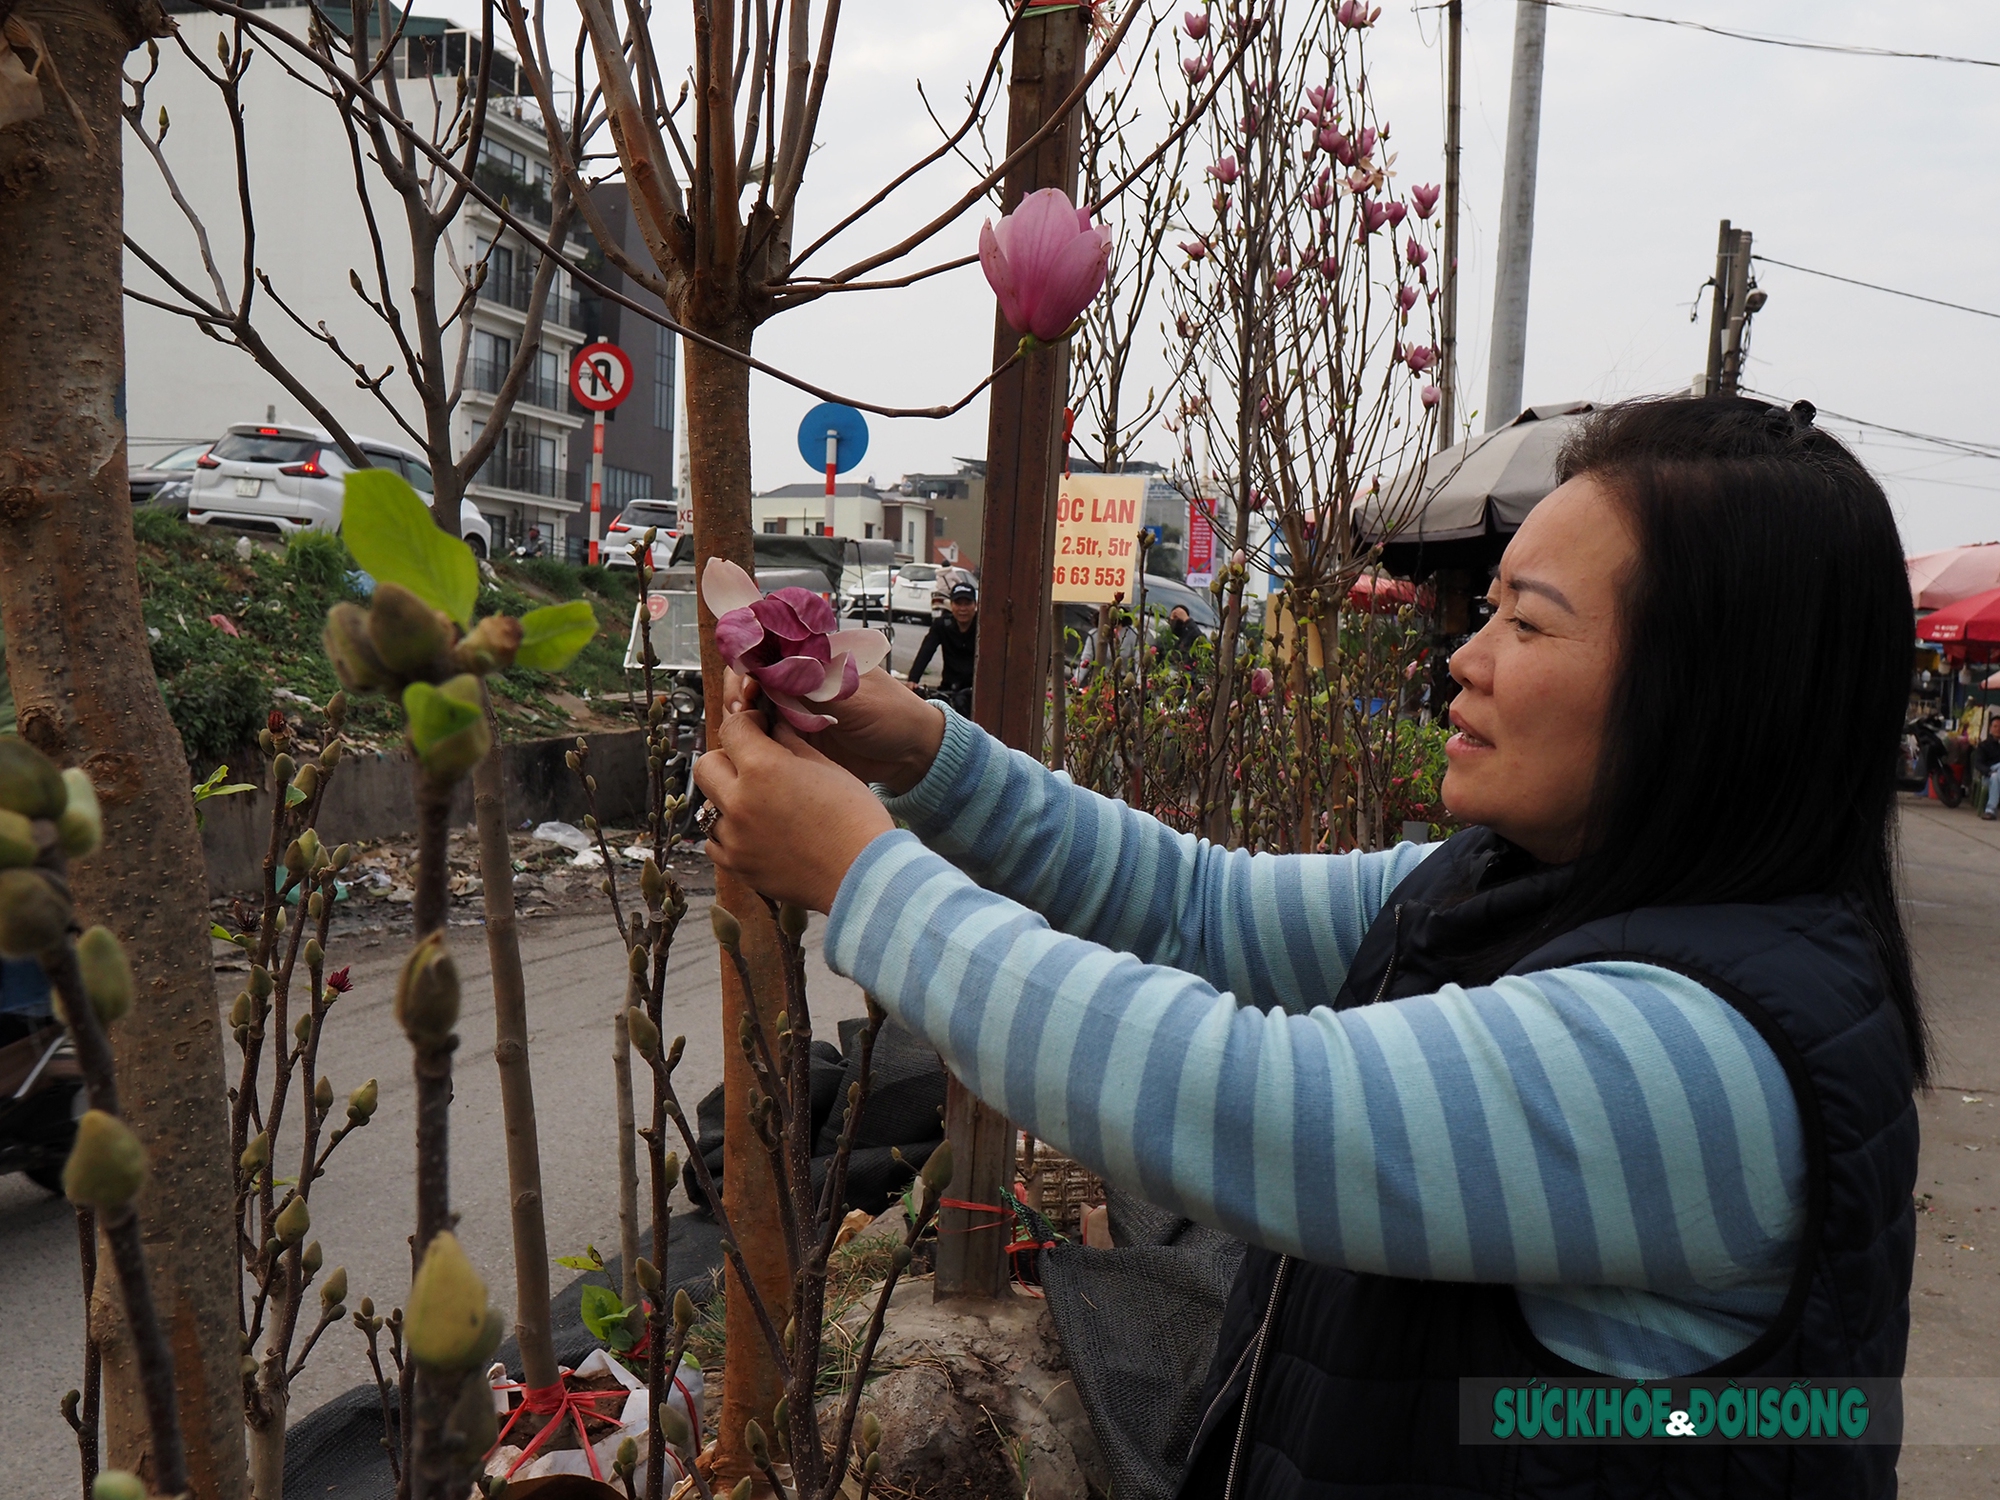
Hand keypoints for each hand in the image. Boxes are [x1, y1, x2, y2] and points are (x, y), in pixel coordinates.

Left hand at [693, 710, 895, 912]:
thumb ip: (792, 745)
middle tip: (753, 765)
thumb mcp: (828, 768)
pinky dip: (730, 834)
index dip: (748, 723)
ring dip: (728, 799)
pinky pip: (715, 843)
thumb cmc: (855, 819)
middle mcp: (739, 801)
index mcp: (763, 768)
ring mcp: (734, 838)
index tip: (761, 729)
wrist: (863, 876)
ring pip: (708, 806)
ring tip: (760, 805)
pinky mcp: (737, 866)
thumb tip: (776, 729)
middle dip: (726, 758)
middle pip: (706, 765)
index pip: (733, 728)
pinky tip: (756, 833)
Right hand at [724, 665, 944, 794]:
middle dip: (741, 686)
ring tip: (745, 724)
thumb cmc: (892, 715)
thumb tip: (769, 667)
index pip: (768, 644)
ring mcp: (793, 708)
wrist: (910, 756)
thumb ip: (811, 682)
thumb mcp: (852, 695)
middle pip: (750, 673)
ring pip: (751, 705)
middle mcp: (799, 678)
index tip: (747, 673)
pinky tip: (749, 744)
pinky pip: (761, 734)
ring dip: (741, 713)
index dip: (749, 654)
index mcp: (815, 656)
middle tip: (744, 706)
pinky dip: (749, 737)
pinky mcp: (793, 738)